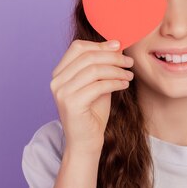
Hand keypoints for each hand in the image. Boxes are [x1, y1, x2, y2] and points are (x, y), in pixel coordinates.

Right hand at [50, 39, 134, 155]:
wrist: (86, 142)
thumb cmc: (93, 113)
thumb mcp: (98, 84)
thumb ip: (103, 66)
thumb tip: (117, 45)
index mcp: (60, 73)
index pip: (78, 47)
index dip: (100, 45)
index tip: (119, 47)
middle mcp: (57, 81)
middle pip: (88, 57)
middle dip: (113, 57)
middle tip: (129, 62)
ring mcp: (62, 92)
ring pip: (94, 70)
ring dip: (116, 70)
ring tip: (129, 75)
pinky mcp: (71, 104)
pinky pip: (98, 86)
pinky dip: (115, 83)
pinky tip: (124, 85)